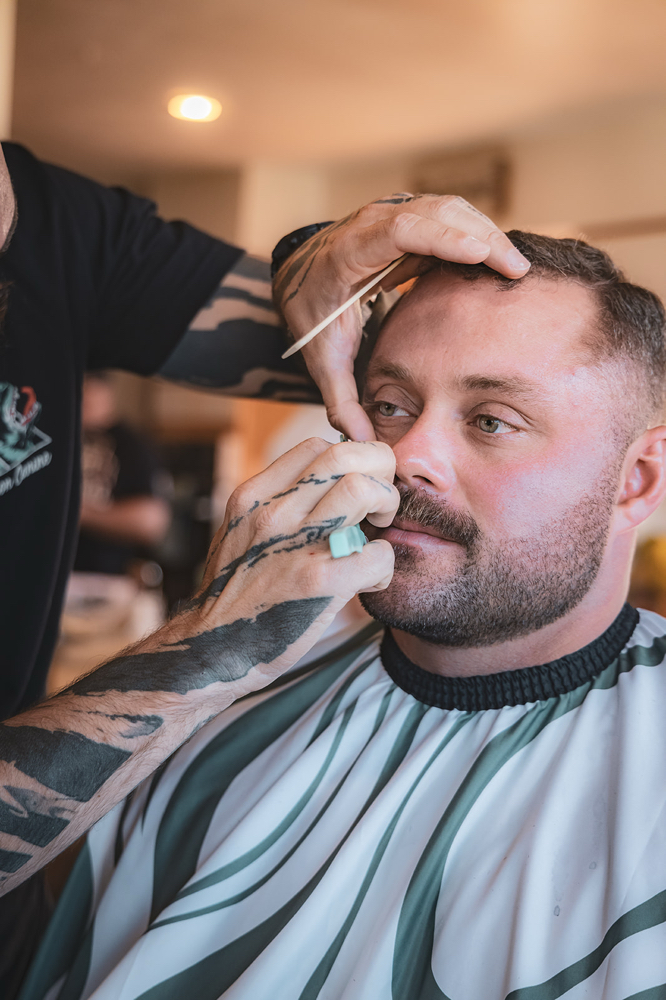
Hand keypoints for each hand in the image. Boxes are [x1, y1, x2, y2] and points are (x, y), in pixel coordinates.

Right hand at [146, 437, 396, 692]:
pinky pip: (378, 553)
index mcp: (253, 496)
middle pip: (346, 455)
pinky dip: (385, 565)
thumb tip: (327, 483)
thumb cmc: (236, 591)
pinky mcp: (319, 583)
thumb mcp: (241, 531)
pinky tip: (370, 579)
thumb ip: (277, 503)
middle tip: (379, 503)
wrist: (213, 650)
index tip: (356, 485)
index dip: (350, 459)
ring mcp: (295, 546)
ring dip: (386, 506)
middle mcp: (272, 513)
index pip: (317, 446)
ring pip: (364, 489)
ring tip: (377, 530)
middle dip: (379, 471)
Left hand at [273, 193, 529, 440]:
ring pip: (448, 210)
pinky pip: (449, 217)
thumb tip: (363, 440)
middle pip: (434, 213)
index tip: (480, 252)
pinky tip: (500, 261)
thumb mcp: (322, 359)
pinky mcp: (410, 218)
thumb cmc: (313, 315)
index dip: (440, 238)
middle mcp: (371, 224)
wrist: (299, 277)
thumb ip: (341, 399)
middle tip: (518, 269)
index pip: (398, 232)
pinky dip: (477, 233)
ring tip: (517, 268)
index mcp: (348, 254)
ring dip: (485, 232)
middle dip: (480, 235)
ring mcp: (392, 215)